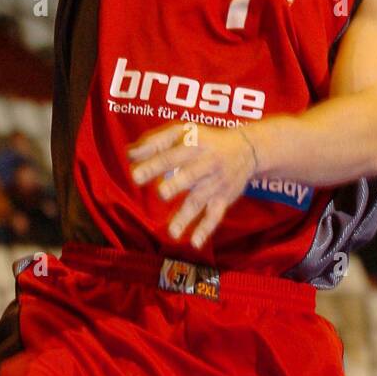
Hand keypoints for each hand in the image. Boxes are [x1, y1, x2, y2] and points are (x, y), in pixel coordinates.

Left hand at [128, 121, 258, 249]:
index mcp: (193, 144)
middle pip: (190, 175)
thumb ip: (154, 142)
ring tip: (173, 232)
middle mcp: (206, 163)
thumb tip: (128, 154)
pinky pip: (215, 215)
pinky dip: (206, 229)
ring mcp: (216, 183)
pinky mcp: (223, 198)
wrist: (247, 149)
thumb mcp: (182, 132)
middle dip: (176, 185)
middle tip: (161, 193)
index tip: (135, 176)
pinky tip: (195, 243)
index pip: (171, 155)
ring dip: (187, 216)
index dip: (154, 165)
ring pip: (200, 200)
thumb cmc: (205, 139)